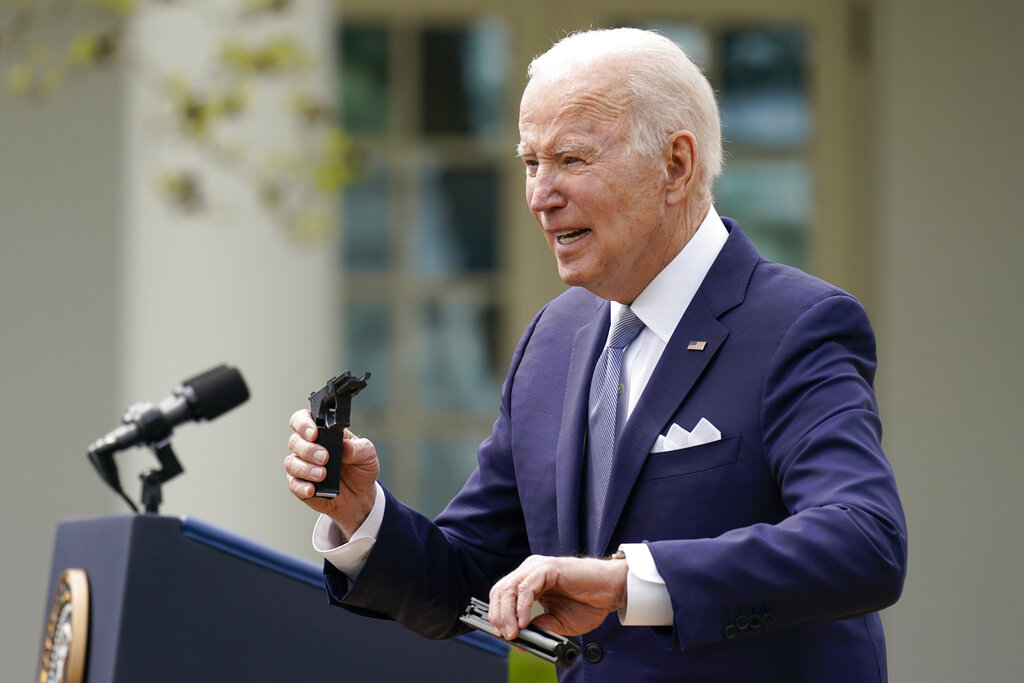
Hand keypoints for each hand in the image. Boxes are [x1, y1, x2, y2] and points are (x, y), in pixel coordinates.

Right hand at [284, 409, 378, 537]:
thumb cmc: (361, 468)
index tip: (314, 434)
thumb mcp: (367, 454)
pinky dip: (302, 486)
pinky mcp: (300, 485)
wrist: (361, 495)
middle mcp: (308, 447)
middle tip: (324, 457)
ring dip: (306, 468)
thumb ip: (357, 448)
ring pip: (292, 463)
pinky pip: (293, 484)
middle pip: (295, 441)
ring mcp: (302, 466)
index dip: (304, 424)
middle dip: (308, 449)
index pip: (303, 419)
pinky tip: (312, 489)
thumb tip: (344, 447)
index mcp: (323, 433)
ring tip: (323, 474)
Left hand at [487, 554, 628, 639]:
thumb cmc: (590, 603)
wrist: (612, 592)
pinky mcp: (548, 568)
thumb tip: (520, 636)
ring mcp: (538, 567)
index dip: (498, 615)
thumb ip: (539, 626)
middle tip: (507, 636)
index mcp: (530, 582)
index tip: (502, 635)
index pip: (502, 595)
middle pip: (500, 590)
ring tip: (514, 632)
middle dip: (498, 616)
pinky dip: (522, 606)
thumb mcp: (558, 622)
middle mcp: (531, 571)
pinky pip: (526, 587)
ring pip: (509, 588)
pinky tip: (525, 621)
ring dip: (507, 613)